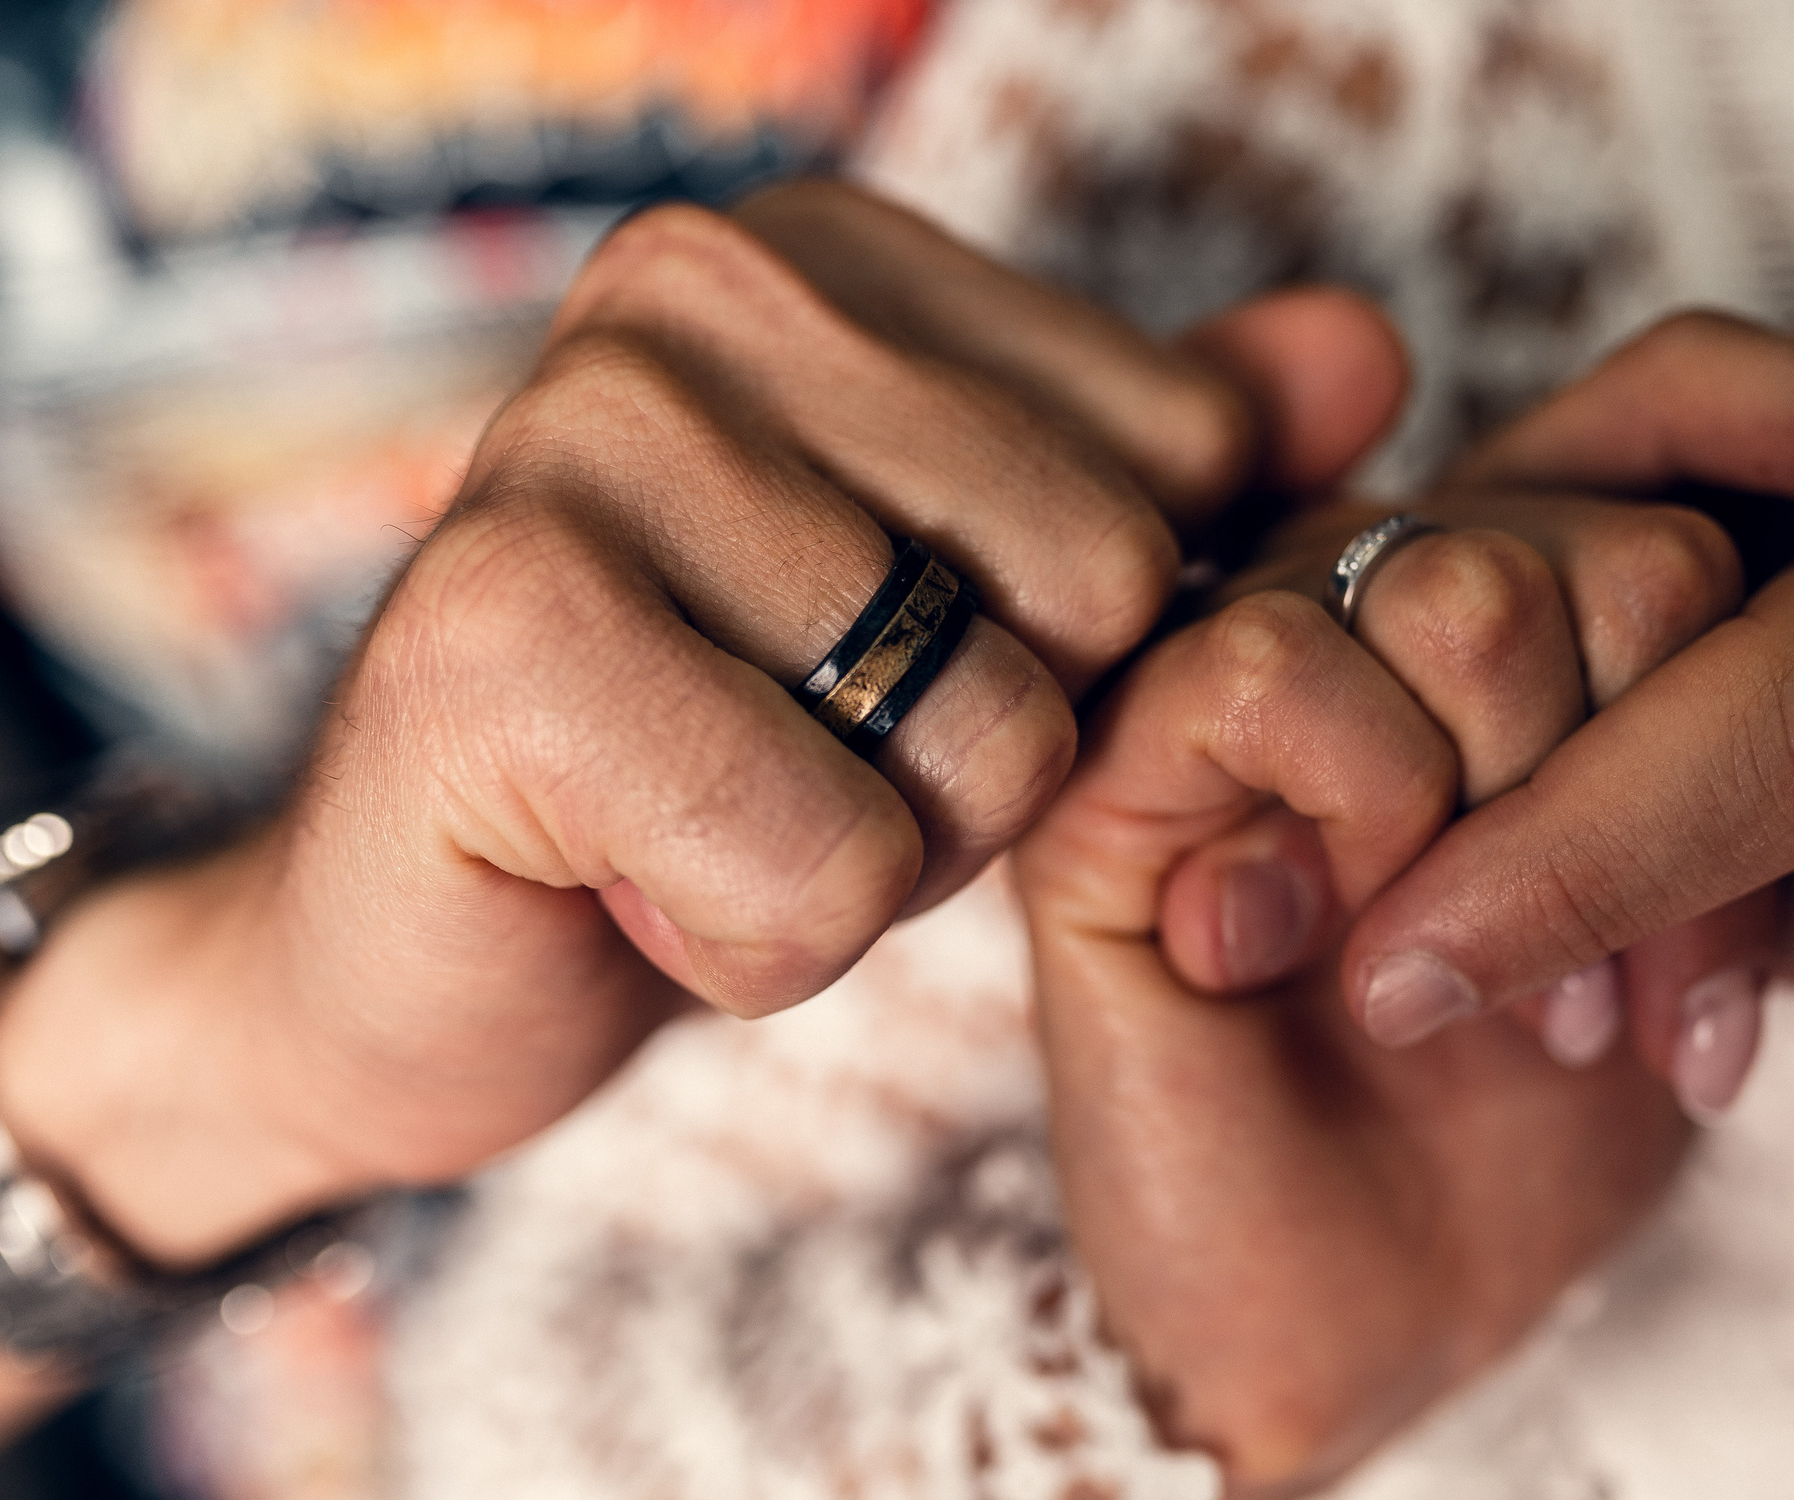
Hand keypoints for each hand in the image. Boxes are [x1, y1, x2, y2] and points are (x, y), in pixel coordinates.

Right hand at [0, 181, 1409, 1264]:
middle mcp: (697, 292)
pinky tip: (633, 884)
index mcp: (829, 254)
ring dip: (877, 864)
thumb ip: (1159, 474)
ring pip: (984, 746)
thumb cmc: (722, 766)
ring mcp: (579, 437)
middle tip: (798, 760)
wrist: (422, 951)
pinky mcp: (499, 631)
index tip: (888, 668)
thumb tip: (1370, 354)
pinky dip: (761, 944)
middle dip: (989, 763)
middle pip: (1103, 595)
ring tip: (711, 811)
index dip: (1080, 646)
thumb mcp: (975, 616)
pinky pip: (827, 868)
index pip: (1181, 456)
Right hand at [1020, 569, 1686, 1499]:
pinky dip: (1348, 808)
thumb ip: (1717, 756)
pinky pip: (1263, 672)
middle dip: (1633, 813)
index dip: (1733, 774)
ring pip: (1446, 585)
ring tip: (1457, 986)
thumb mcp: (1685, 930)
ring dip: (1501, 822)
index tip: (1710, 992)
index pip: (1678, 556)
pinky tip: (1317, 939)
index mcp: (1505, 629)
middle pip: (1586, 557)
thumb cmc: (1526, 1132)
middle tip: (1591, 1005)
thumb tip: (1769, 630)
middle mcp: (1368, 611)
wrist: (1371, 1322)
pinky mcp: (1108, 770)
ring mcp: (1236, 670)